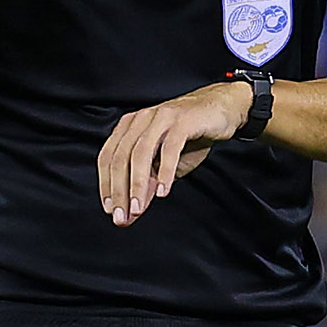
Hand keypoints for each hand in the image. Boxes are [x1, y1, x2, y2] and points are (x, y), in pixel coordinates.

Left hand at [98, 81, 252, 224]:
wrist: (220, 109)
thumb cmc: (190, 137)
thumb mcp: (164, 164)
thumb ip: (148, 183)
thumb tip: (133, 211)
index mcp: (129, 127)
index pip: (108, 157)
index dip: (105, 185)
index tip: (109, 210)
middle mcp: (140, 120)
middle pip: (120, 157)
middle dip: (119, 190)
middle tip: (121, 216)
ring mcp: (160, 118)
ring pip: (140, 153)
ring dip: (137, 184)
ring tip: (137, 208)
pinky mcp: (182, 121)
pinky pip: (169, 149)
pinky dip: (164, 172)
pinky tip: (163, 191)